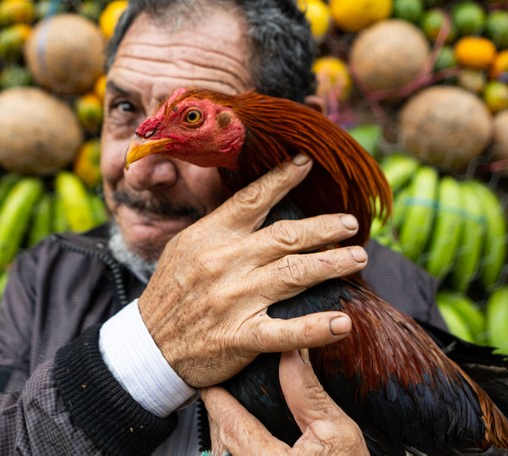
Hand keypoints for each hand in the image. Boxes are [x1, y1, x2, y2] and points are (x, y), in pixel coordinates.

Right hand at [138, 155, 368, 387]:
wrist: (148, 347)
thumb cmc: (171, 292)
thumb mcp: (186, 247)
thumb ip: (222, 228)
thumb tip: (257, 203)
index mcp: (210, 236)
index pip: (252, 199)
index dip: (282, 178)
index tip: (307, 162)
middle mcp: (224, 263)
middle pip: (285, 236)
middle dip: (324, 228)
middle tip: (351, 223)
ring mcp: (234, 300)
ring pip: (294, 274)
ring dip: (333, 264)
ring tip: (358, 258)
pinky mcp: (239, 337)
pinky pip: (286, 332)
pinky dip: (316, 329)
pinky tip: (342, 323)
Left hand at [201, 350, 368, 454]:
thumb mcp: (337, 432)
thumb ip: (307, 394)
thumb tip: (290, 355)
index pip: (231, 425)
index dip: (217, 400)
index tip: (212, 382)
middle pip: (223, 441)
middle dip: (220, 415)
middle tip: (220, 392)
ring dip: (228, 435)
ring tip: (230, 414)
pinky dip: (236, 450)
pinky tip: (244, 439)